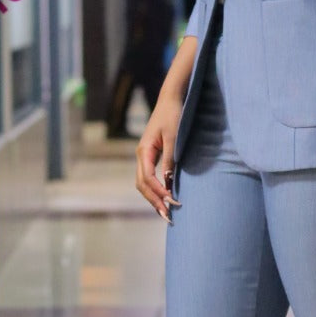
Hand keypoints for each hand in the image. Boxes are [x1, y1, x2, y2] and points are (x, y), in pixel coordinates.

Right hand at [135, 95, 182, 223]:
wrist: (171, 100)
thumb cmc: (173, 116)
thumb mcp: (174, 137)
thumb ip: (170, 159)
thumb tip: (167, 182)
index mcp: (144, 151)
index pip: (147, 178)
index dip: (157, 192)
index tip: (170, 201)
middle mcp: (141, 155)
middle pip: (142, 185)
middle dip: (153, 201)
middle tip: (167, 216)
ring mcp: (144, 156)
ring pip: (143, 183)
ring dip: (153, 198)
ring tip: (165, 212)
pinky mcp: (150, 156)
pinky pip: (149, 177)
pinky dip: (155, 190)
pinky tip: (164, 197)